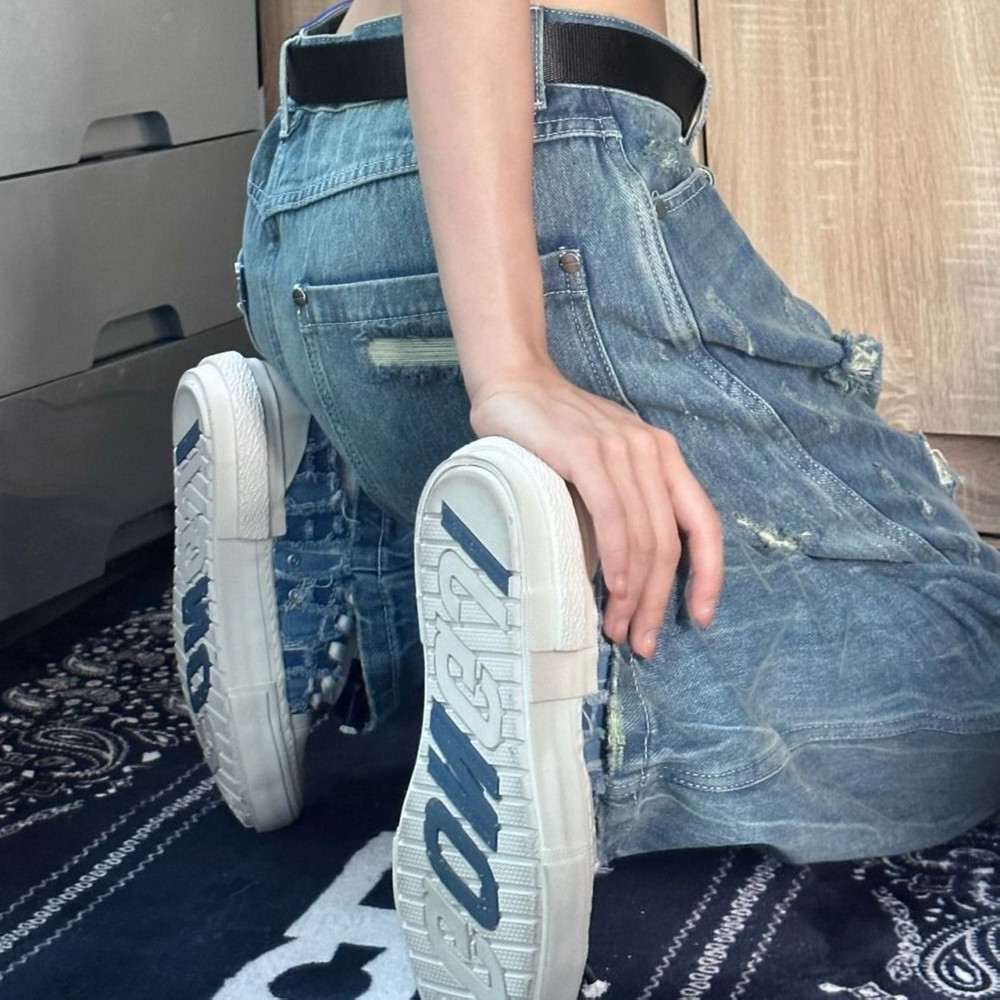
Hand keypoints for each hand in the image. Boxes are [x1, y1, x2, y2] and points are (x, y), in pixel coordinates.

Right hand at [468, 364, 723, 657]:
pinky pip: (613, 516)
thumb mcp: (604, 462)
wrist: (514, 383)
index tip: (699, 619)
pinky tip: (615, 589)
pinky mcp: (585, 453)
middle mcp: (651, 452)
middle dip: (659, 602)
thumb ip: (623, 500)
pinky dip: (619, 558)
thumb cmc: (553, 431)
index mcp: (663, 457)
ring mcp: (620, 450)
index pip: (704, 524)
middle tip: (642, 641)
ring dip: (635, 593)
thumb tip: (629, 571)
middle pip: (670, 543)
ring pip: (644, 537)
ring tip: (620, 628)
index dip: (709, 576)